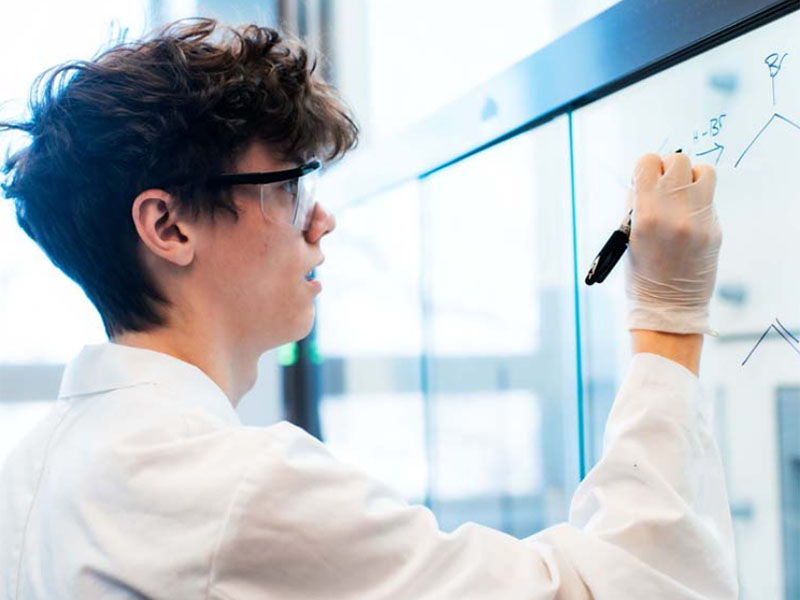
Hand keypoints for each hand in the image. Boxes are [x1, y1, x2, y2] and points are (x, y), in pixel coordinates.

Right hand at [625, 153, 721, 334]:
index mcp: (646, 213)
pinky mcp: (715, 228)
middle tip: (663, 186)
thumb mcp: (628, 235)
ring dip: (690, 178)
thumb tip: (646, 178)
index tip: (644, 179)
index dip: (645, 168)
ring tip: (681, 196)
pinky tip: (688, 216)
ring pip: (703, 171)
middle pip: (677, 160)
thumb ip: (637, 202)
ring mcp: (700, 219)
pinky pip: (709, 198)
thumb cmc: (640, 274)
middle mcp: (675, 211)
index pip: (648, 162)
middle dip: (667, 169)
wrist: (668, 307)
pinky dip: (698, 200)